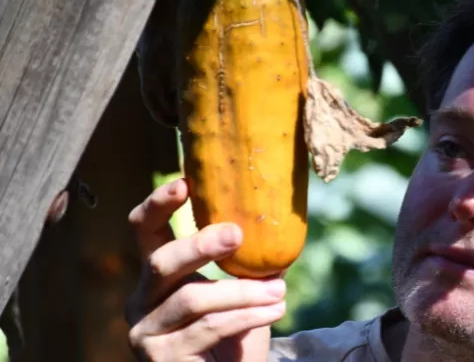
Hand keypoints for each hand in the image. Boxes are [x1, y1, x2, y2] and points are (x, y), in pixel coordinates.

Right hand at [125, 179, 286, 361]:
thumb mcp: (243, 293)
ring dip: (242, 292)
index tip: (185, 182)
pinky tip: (275, 311)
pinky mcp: (160, 358)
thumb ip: (249, 262)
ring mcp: (145, 332)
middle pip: (161, 261)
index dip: (158, 203)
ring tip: (279, 292)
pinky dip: (246, 317)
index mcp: (157, 276)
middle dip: (201, 245)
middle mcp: (141, 301)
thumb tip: (278, 221)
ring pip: (192, 298)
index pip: (143, 230)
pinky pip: (207, 327)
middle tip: (237, 234)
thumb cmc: (236, 338)